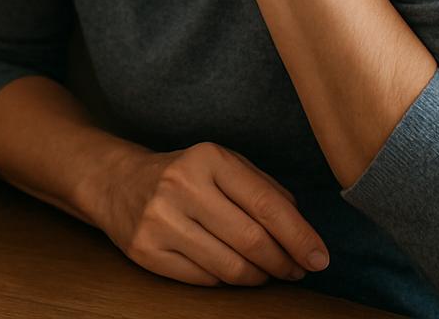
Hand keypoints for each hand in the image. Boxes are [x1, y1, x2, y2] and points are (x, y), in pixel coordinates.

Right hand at [91, 140, 329, 285]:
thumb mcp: (220, 163)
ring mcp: (160, 220)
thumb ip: (262, 187)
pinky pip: (204, 280)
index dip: (300, 237)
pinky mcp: (146, 251)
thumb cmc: (182, 173)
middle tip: (296, 269)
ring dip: (258, 276)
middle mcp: (181, 186)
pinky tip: (228, 268)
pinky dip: (225, 281)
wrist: (117, 182)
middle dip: (284, 263)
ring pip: (231, 268)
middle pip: (253, 241)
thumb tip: (301, 229)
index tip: (320, 258)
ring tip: (266, 271)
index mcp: (206, 158)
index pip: (267, 205)